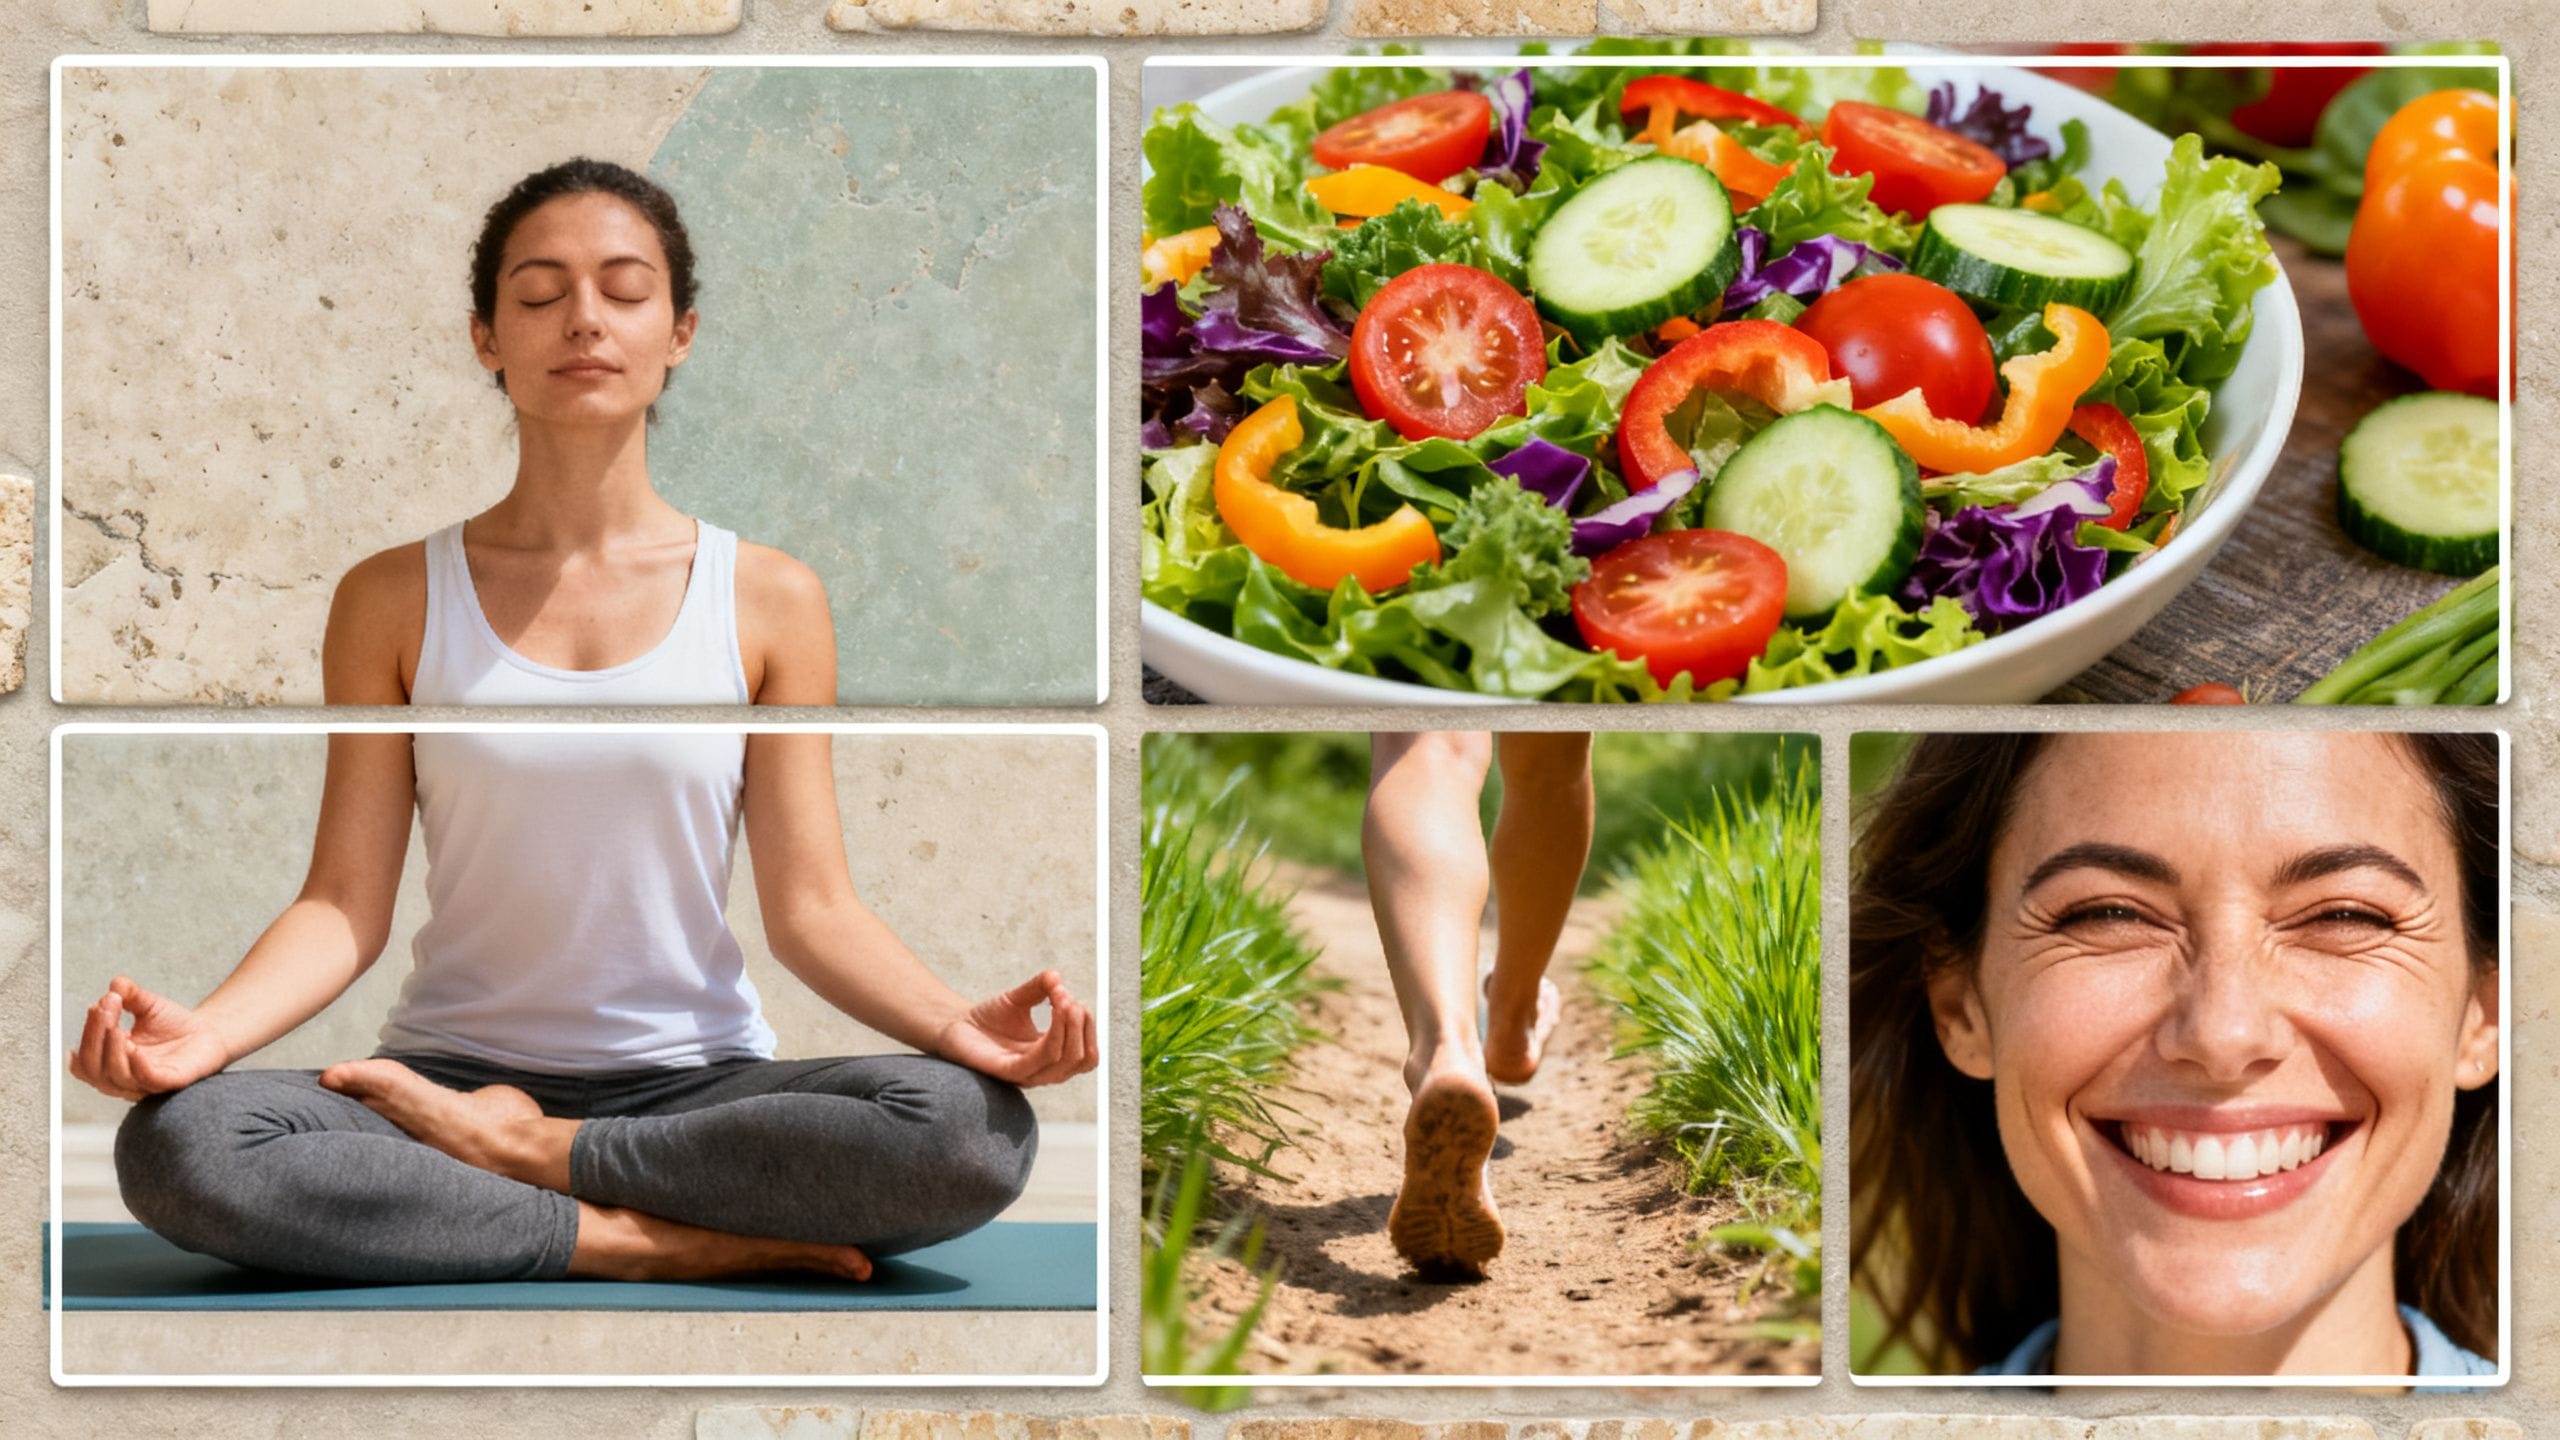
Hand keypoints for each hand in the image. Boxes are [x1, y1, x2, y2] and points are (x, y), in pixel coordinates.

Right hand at [67, 978, 228, 1100]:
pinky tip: (133, 1048)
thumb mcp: (147, 1004)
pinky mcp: (169, 1082)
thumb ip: (129, 994)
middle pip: (93, 1068)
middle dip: (94, 1037)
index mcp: (110, 1062)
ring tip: (115, 1026)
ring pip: (115, 1077)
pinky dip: (136, 1066)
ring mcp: (144, 1083)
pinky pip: (147, 1079)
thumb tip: (115, 984)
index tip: (97, 1004)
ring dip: (111, 1050)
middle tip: (104, 1008)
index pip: (85, 1056)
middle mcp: (122, 1077)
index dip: (87, 1032)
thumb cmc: (173, 1024)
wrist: (209, 1033)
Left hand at [934, 970, 1096, 1087]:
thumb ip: (1041, 988)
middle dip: (1083, 1026)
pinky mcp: (1007, 1072)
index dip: (1089, 1028)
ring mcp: (1026, 1074)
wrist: (954, 1025)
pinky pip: (1039, 1060)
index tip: (1076, 998)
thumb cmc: (987, 1018)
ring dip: (1071, 1028)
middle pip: (1082, 1060)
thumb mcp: (1020, 998)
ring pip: (1064, 1061)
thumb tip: (1058, 977)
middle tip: (1071, 999)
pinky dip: (1053, 1035)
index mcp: (1050, 1058)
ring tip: (1065, 1001)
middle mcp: (1042, 1071)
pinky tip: (1055, 1009)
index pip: (1086, 1055)